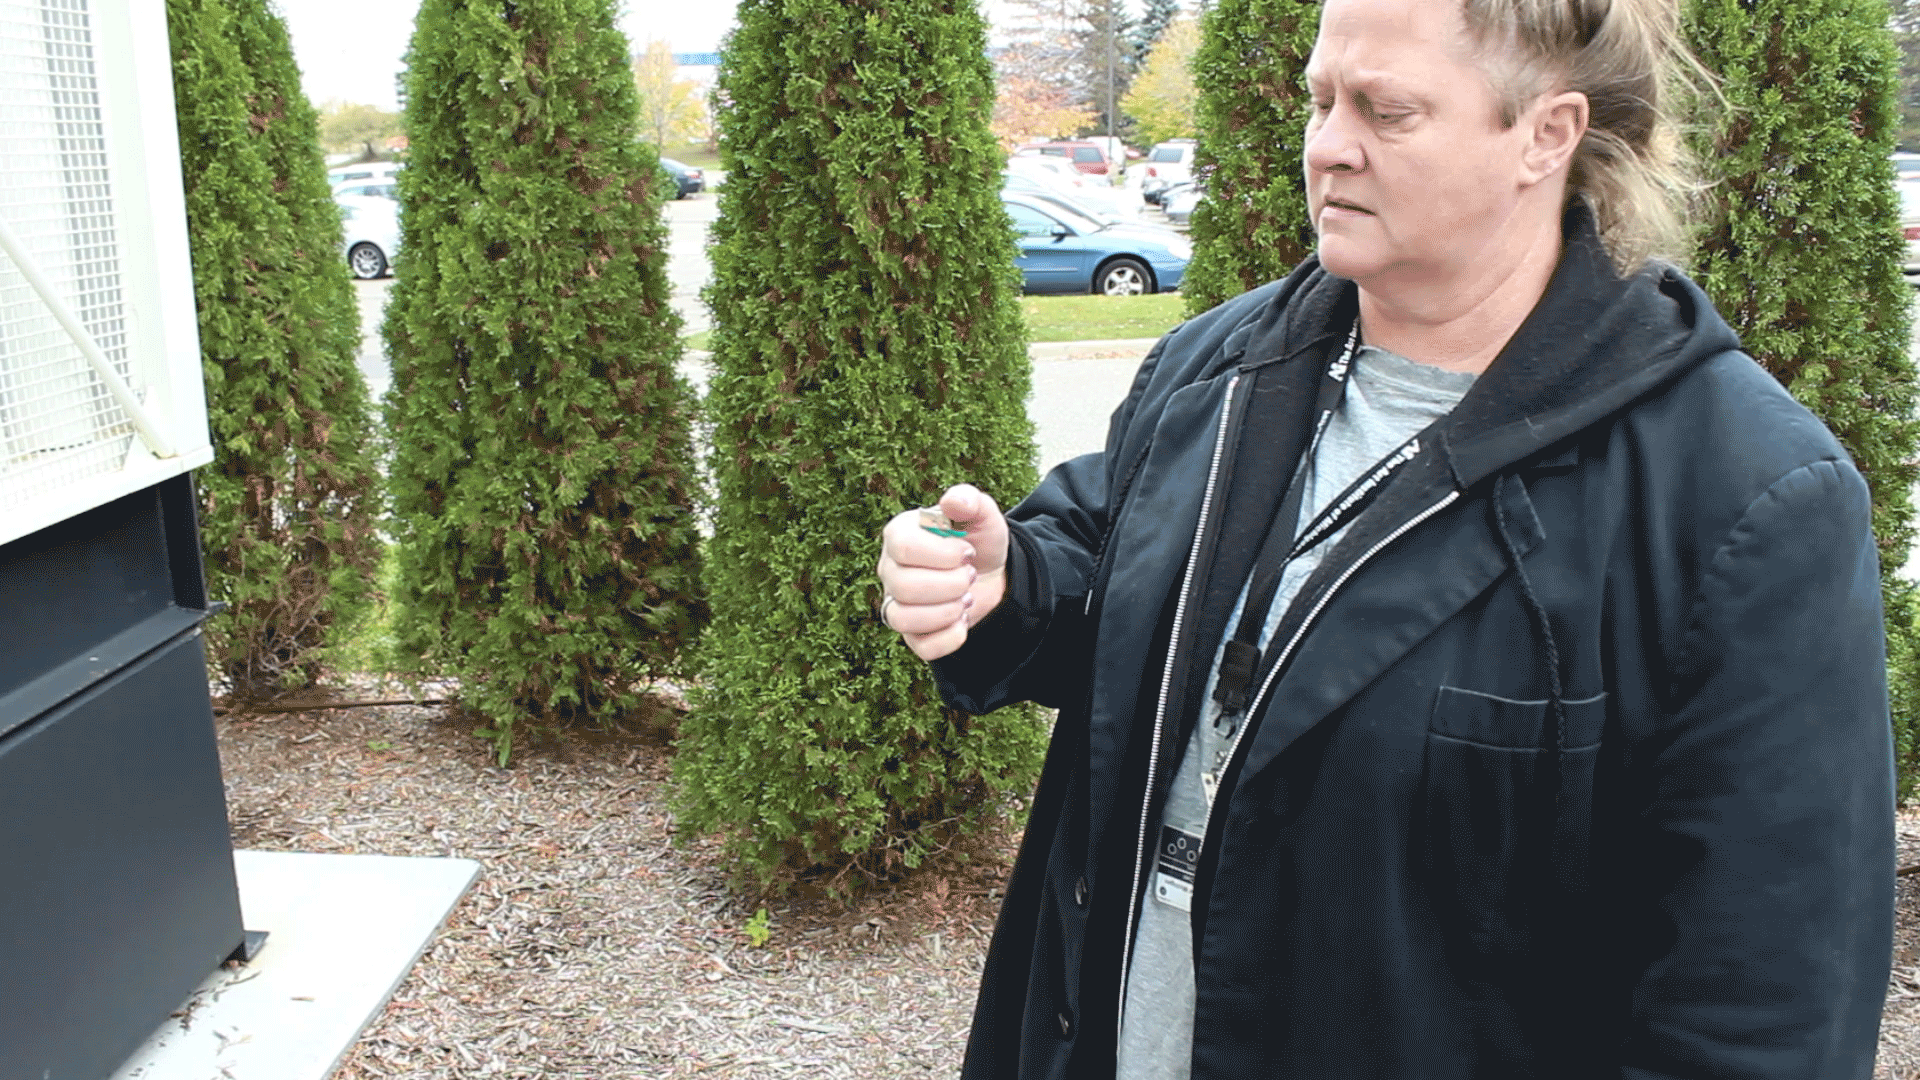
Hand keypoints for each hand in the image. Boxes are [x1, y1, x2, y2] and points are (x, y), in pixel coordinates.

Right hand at [876, 484, 1008, 660]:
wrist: (990, 576)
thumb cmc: (978, 541)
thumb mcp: (982, 516)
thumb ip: (970, 501)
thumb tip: (954, 501)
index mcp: (899, 535)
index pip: (904, 548)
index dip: (943, 554)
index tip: (968, 551)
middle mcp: (889, 569)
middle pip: (904, 586)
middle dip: (950, 584)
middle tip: (969, 575)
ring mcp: (896, 603)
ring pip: (902, 619)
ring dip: (946, 611)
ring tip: (965, 598)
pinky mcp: (912, 633)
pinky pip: (921, 646)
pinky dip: (949, 637)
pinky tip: (962, 621)